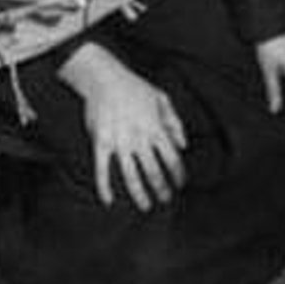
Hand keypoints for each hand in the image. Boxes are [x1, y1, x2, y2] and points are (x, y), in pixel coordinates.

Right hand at [59, 44, 186, 210]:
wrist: (104, 77)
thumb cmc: (134, 86)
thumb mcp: (161, 98)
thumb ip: (174, 122)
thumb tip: (184, 145)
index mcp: (155, 128)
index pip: (172, 159)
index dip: (178, 174)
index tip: (180, 184)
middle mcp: (139, 138)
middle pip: (154, 172)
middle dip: (162, 189)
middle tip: (166, 200)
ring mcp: (119, 142)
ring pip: (131, 176)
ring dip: (140, 194)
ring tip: (146, 206)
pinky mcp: (101, 143)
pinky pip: (102, 170)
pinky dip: (104, 187)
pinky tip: (108, 201)